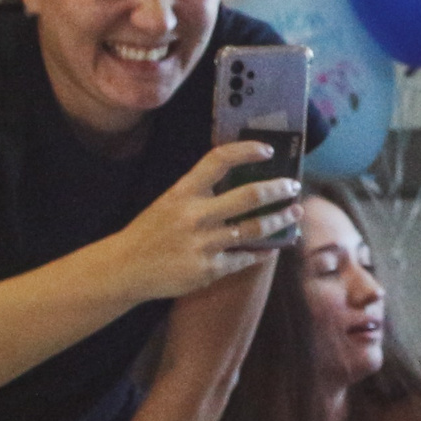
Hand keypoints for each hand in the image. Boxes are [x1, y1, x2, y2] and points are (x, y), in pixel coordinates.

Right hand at [110, 143, 297, 302]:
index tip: (268, 150)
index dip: (247, 150)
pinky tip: (274, 248)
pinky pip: (245, 257)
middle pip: (249, 196)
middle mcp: (195, 215)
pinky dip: (263, 252)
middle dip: (278, 189)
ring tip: (294, 213)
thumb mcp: (169, 202)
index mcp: (183, 192)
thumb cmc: (150, 232)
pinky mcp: (209, 270)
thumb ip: (200, 191)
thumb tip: (240, 179)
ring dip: (281, 220)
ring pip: (255, 229)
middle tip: (293, 186)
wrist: (126, 268)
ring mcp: (203, 244)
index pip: (219, 160)